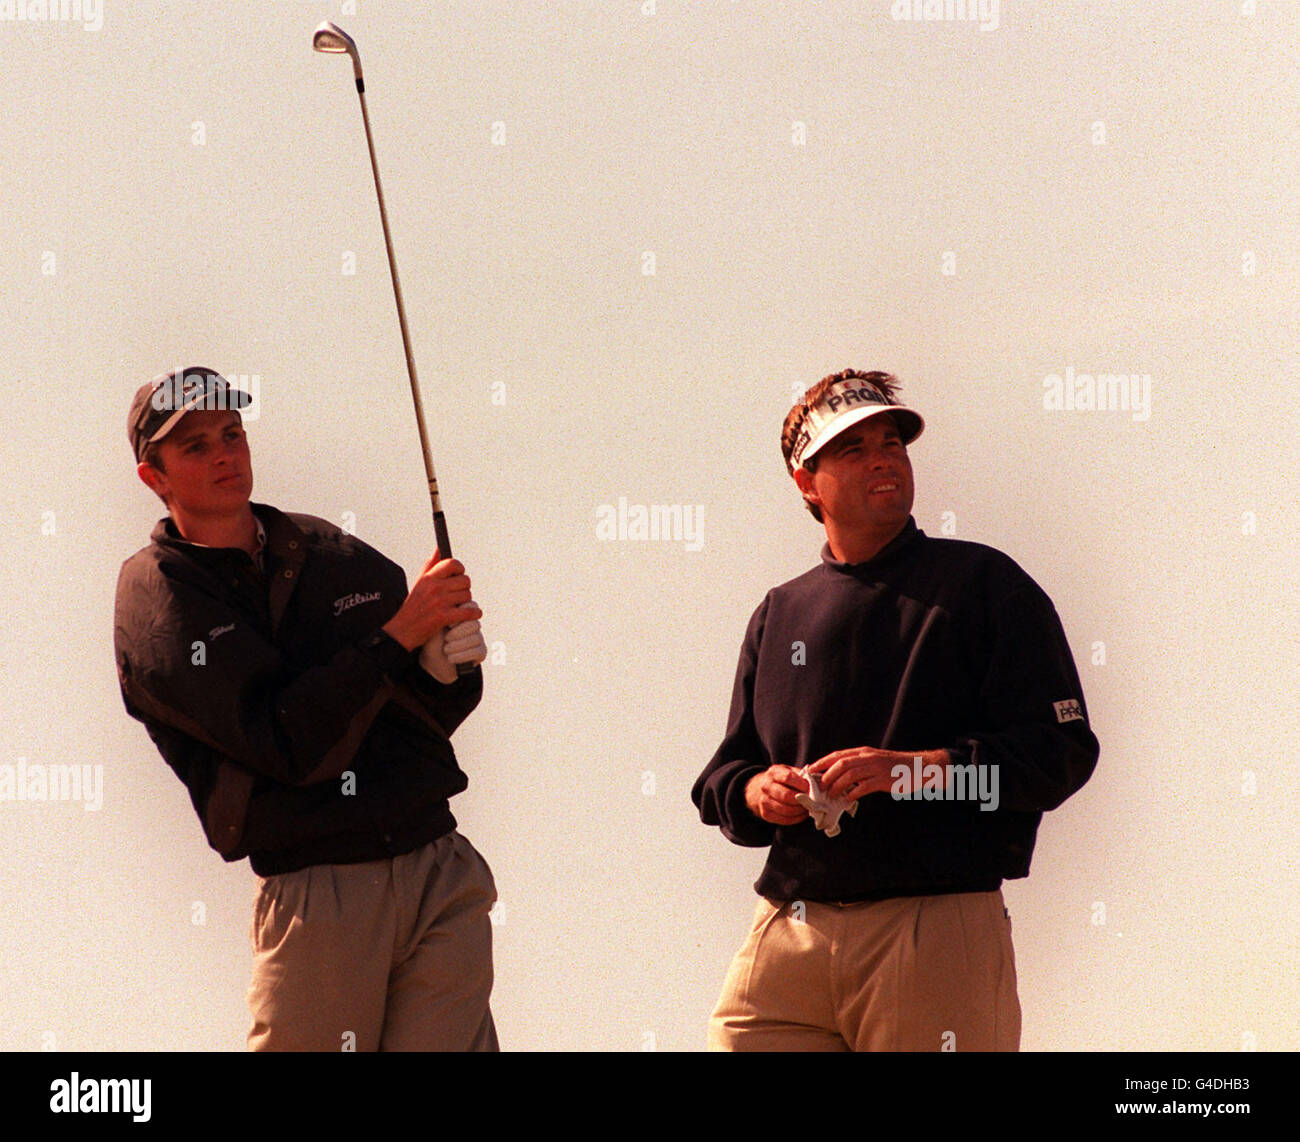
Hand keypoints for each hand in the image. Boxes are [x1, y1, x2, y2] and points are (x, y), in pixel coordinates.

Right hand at [383, 551, 480, 651]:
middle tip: (458, 594)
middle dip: (464, 588)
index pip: (452, 564)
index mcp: (429, 578)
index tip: (459, 575)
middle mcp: (435, 587)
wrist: (402, 631)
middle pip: (465, 580)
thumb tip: (438, 550)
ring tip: (458, 606)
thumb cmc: (412, 607)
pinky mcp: (443, 617)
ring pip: (467, 595)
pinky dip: (474, 614)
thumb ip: (430, 566)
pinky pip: (468, 612)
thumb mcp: (418, 583)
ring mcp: (439, 602)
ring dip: (467, 602)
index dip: (460, 569)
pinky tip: (474, 614)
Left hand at [418, 607, 486, 682]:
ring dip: (458, 645)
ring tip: (446, 650)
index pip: (471, 606)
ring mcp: (478, 638)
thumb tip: (445, 606)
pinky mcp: (480, 652)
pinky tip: (450, 658)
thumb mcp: (432, 627)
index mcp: (463, 614)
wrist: (432, 663)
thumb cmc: (431, 641)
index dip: (462, 614)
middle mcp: (473, 624)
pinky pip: (477, 652)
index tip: (449, 624)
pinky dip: (462, 656)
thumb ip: (440, 615)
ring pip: (476, 638)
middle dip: (460, 632)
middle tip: (447, 638)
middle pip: (475, 623)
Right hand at [744, 765, 810, 825]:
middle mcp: (766, 786)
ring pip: (786, 810)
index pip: (788, 778)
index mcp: (774, 773)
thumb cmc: (779, 780)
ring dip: (800, 811)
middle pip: (786, 796)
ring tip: (808, 808)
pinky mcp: (765, 814)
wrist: (757, 790)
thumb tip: (819, 783)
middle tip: (812, 802)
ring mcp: (764, 801)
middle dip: (802, 801)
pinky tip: (801, 814)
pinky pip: (784, 820)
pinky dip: (796, 819)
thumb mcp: (788, 771)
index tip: (811, 789)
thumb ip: (802, 775)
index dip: (802, 785)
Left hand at [807, 747, 947, 801]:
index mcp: (864, 752)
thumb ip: (859, 766)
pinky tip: (849, 800)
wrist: (920, 767)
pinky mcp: (884, 780)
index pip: (838, 755)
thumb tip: (840, 776)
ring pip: (850, 774)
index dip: (822, 762)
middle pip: (841, 764)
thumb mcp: (874, 761)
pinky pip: (865, 786)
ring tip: (831, 794)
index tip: (810, 770)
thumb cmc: (895, 767)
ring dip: (838, 785)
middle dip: (827, 775)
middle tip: (819, 787)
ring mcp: (876, 768)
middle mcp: (868, 757)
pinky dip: (854, 793)